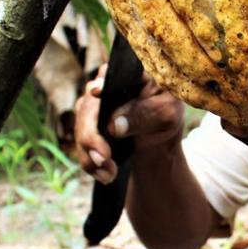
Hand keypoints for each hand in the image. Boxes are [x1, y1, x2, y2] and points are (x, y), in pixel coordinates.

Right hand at [75, 64, 184, 183]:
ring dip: (91, 154)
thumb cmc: (166, 115)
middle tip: (103, 158)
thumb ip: (145, 113)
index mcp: (129, 73)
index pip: (110, 74)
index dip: (101, 84)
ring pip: (80, 127)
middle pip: (89, 106)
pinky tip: (104, 175)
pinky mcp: (88, 126)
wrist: (158, 139)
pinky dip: (90, 163)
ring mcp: (93, 106)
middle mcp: (105, 84)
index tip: (98, 93)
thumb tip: (114, 125)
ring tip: (108, 173)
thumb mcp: (167, 113)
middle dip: (92, 135)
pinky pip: (81, 144)